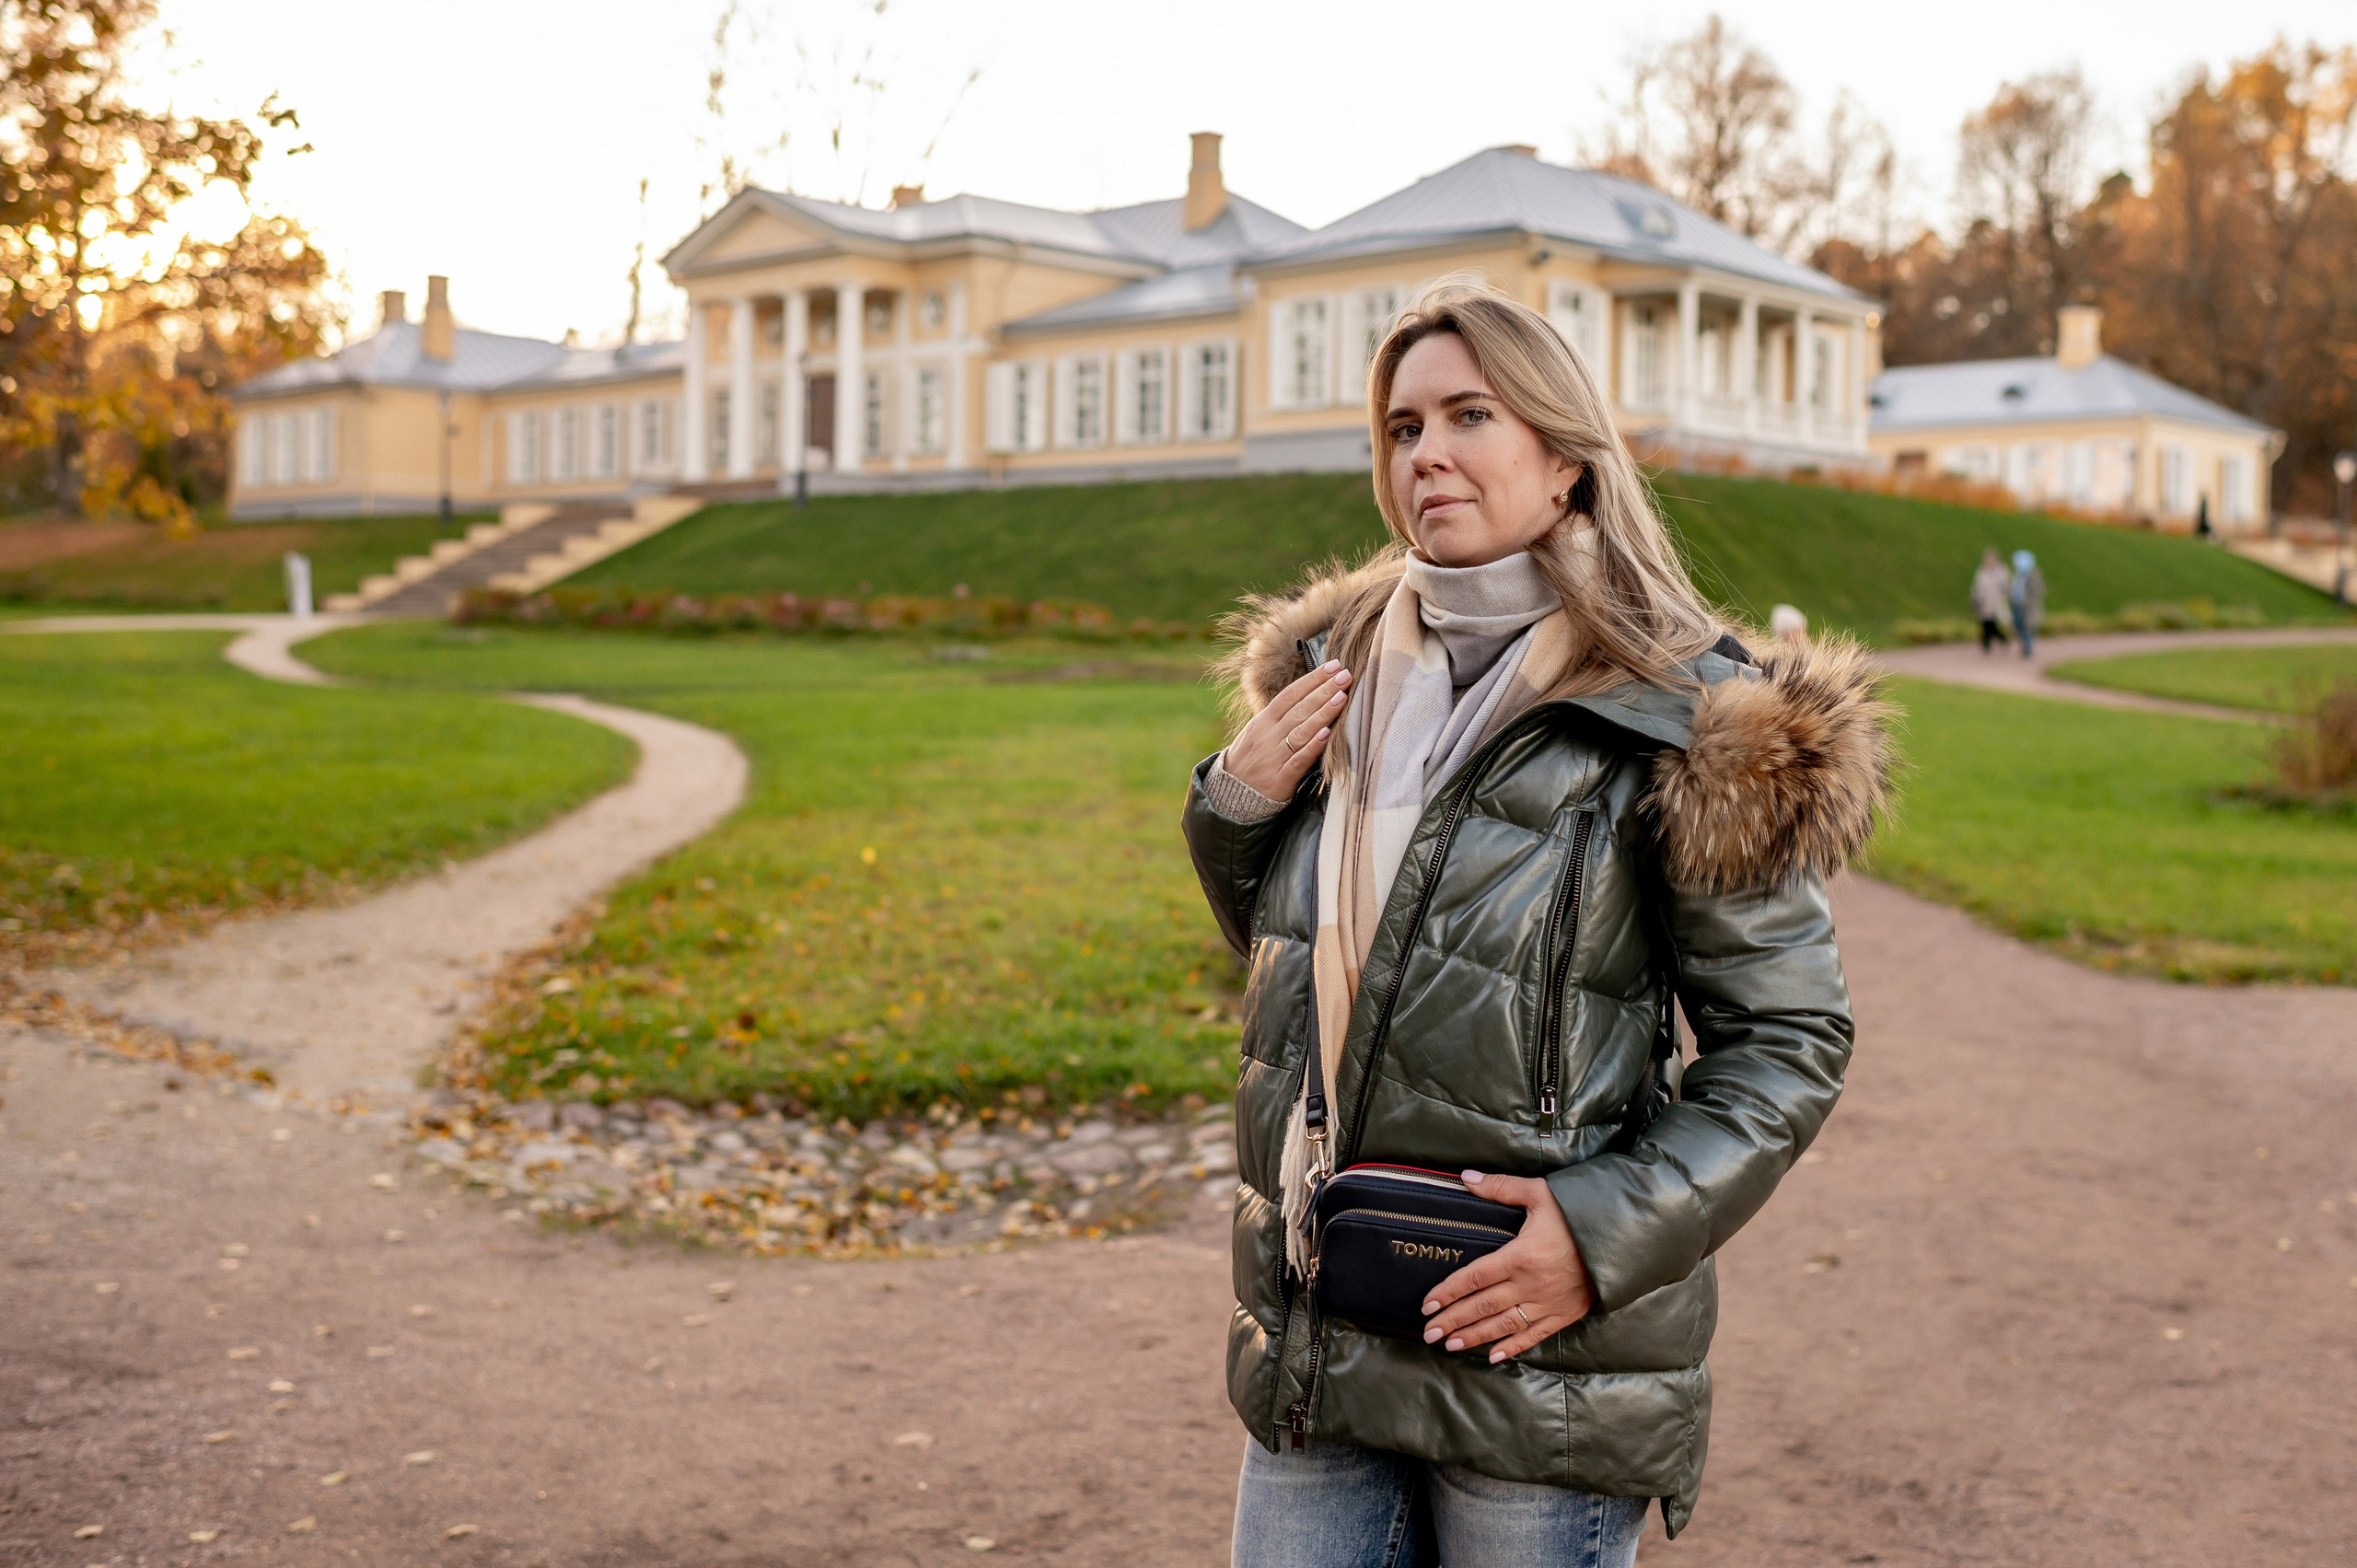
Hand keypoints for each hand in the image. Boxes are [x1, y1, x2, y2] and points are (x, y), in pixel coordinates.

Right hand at [1222, 660, 1351, 800]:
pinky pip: (1298, 760)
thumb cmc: (1250, 761)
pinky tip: (1326, 734)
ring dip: (1323, 713)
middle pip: (1299, 708)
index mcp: (1262, 722)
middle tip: (1345, 676)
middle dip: (1324, 690)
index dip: (1312, 679)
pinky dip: (1313, 747)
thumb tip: (1308, 697)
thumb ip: (1279, 718)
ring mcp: (1274, 756)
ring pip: (1301, 731)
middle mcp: (1268, 735)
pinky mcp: (1280, 778)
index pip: (1290, 694)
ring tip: (1342, 697)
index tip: (1333, 666)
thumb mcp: (1257, 734)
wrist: (1231, 797)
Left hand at [1420, 1170, 1593, 1362]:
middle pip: (1483, 1307)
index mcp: (1521, 1256)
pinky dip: (1513, 1347)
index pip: (1474, 1278)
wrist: (1623, 1237)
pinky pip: (1534, 1335)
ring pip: (1504, 1326)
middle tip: (1428, 1333)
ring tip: (1450, 1345)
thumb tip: (1466, 1177)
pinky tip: (1494, 1356)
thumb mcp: (1540, 1193)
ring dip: (1474, 1337)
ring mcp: (1548, 1303)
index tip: (1427, 1304)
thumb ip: (1501, 1188)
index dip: (1448, 1292)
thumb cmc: (1579, 1213)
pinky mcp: (1565, 1314)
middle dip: (1453, 1321)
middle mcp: (1530, 1285)